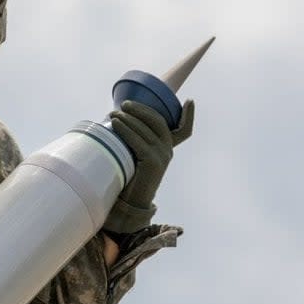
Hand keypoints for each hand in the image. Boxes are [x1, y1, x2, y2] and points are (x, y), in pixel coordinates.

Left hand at [102, 99, 193, 233]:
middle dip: (141, 110)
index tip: (190, 101)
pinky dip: (126, 130)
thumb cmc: (129, 175)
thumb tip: (120, 116)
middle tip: (124, 105)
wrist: (130, 202)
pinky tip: (116, 124)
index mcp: (168, 148)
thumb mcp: (137, 154)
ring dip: (128, 118)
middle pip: (158, 121)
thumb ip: (138, 139)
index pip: (185, 131)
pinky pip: (138, 141)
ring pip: (145, 130)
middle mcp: (168, 151)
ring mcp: (162, 156)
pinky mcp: (152, 163)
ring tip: (113, 114)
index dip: (190, 116)